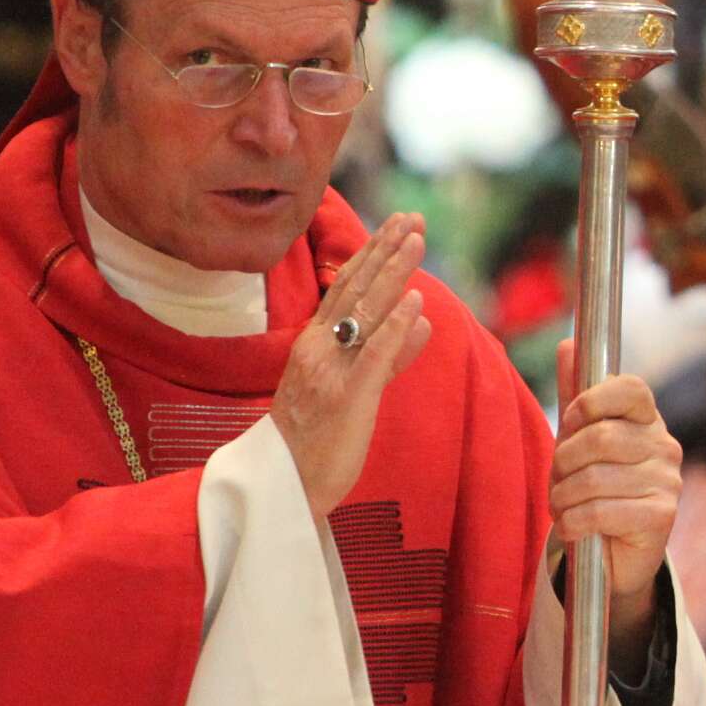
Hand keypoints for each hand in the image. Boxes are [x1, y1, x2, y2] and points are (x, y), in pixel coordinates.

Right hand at [274, 214, 433, 525]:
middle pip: (354, 289)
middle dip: (385, 250)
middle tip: (411, 217)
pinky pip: (371, 357)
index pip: (346, 288)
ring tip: (417, 240)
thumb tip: (420, 321)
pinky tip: (414, 303)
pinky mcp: (346, 399)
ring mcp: (330, 372)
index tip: (397, 225)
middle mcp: (318, 349)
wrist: (284, 488)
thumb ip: (390, 354)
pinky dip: (393, 327)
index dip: (373, 254)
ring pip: (363, 313)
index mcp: (315, 344)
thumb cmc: (317, 442)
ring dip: (392, 273)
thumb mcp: (355, 389)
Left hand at [552, 339, 682, 667]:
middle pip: (602, 437)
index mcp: (647, 420)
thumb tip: (567, 344)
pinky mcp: (662, 517)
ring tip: (563, 508)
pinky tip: (574, 528)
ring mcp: (668, 482)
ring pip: (596, 478)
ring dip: (564, 498)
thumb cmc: (595, 487)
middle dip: (564, 462)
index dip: (591, 403)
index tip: (570, 424)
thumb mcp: (580, 441)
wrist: (613, 553)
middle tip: (557, 481)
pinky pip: (602, 511)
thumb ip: (575, 396)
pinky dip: (574, 522)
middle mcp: (665, 446)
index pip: (631, 389)